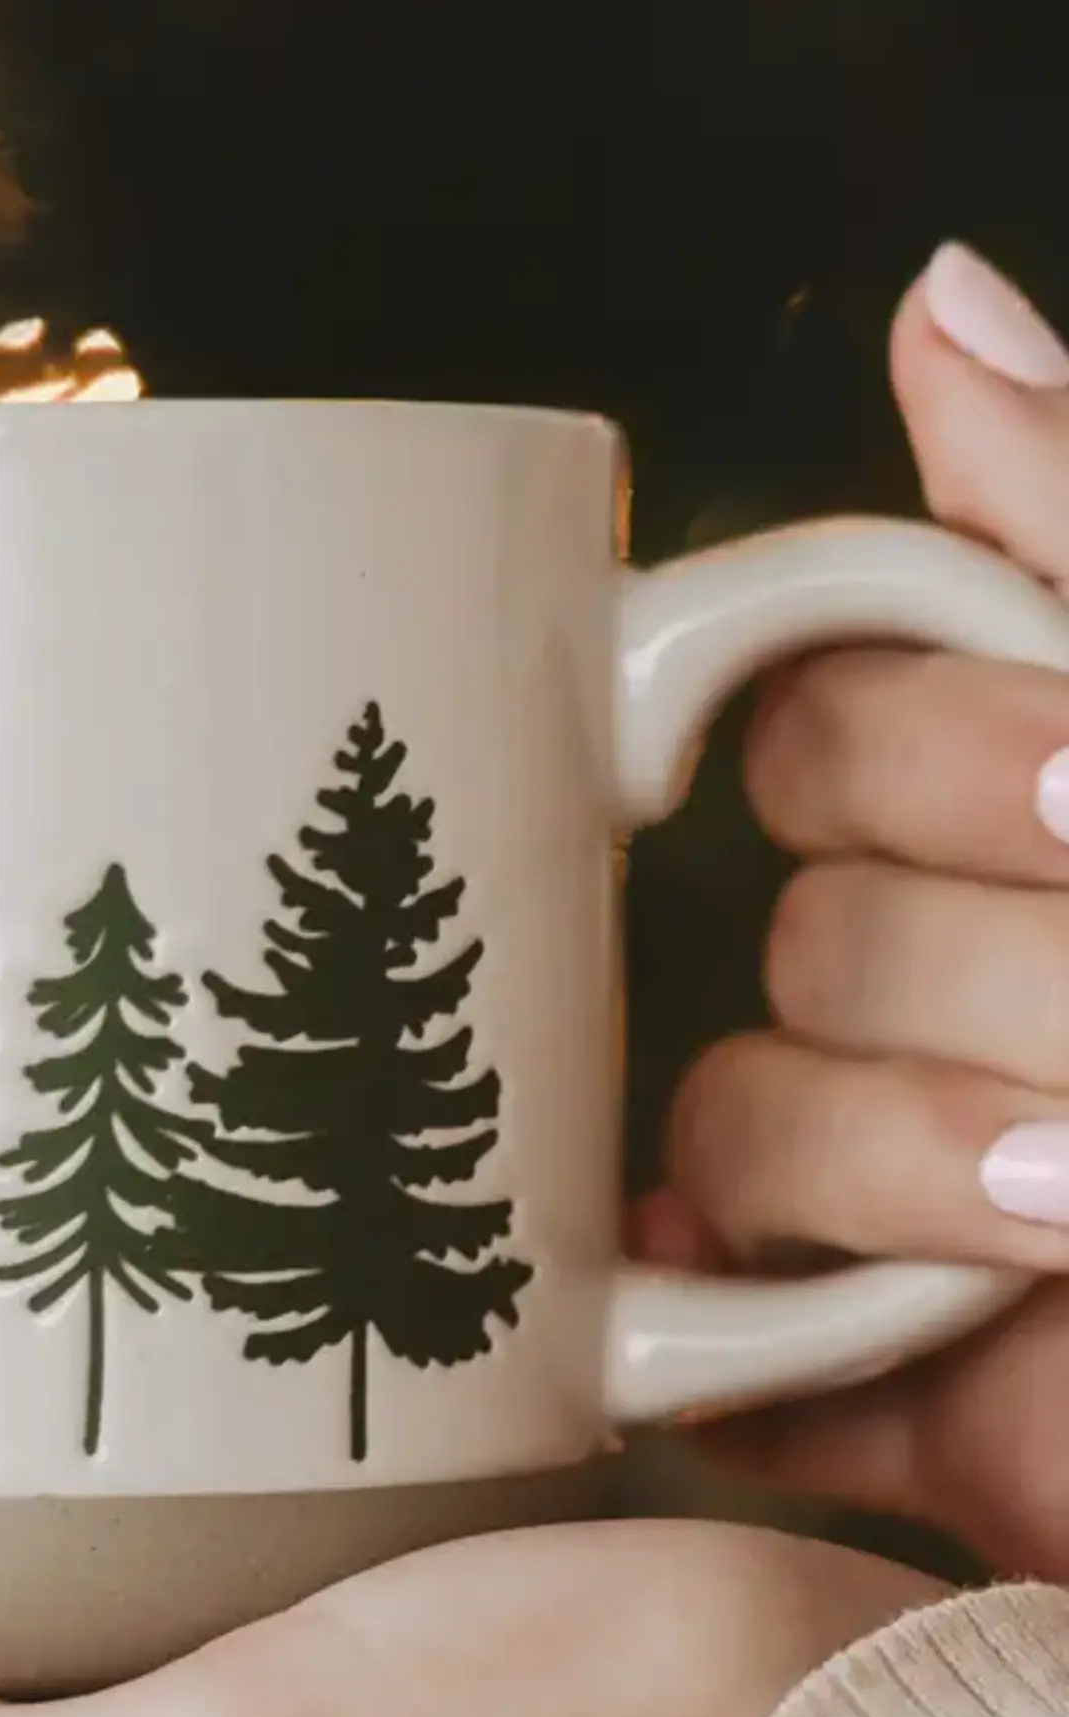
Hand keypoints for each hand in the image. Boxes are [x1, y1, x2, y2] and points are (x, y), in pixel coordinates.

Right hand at [635, 243, 1068, 1576]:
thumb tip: (936, 305)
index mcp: (1036, 823)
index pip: (832, 732)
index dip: (929, 762)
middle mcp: (963, 981)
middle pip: (794, 924)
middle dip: (978, 973)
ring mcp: (909, 1183)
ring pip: (744, 1122)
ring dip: (911, 1163)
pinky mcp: (887, 1382)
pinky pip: (718, 1347)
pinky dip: (719, 1343)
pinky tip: (710, 1314)